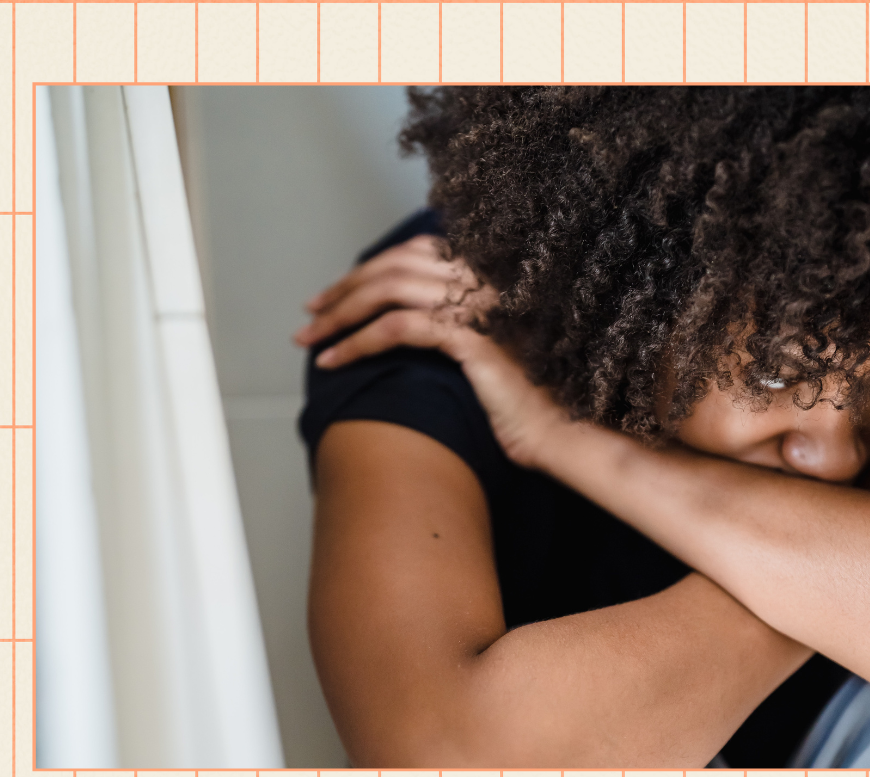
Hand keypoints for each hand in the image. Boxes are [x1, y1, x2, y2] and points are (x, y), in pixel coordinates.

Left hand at [294, 235, 569, 468]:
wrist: (558, 431)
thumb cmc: (520, 400)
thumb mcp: (481, 348)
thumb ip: (451, 322)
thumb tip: (395, 319)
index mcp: (487, 274)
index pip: (414, 252)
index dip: (369, 270)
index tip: (335, 295)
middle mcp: (483, 279)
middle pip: (394, 266)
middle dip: (345, 290)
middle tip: (311, 314)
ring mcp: (479, 304)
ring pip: (389, 292)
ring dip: (341, 316)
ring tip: (311, 339)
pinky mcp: (471, 337)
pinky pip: (398, 328)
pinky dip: (357, 343)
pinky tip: (334, 361)